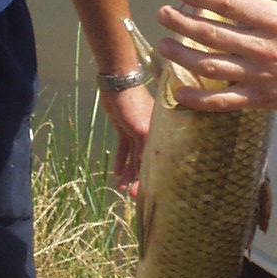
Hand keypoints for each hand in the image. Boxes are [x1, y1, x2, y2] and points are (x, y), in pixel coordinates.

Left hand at [98, 78, 152, 198]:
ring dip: (127, 172)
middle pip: (145, 161)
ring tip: (119, 188)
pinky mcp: (125, 128)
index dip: (151, 178)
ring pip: (133, 157)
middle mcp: (152, 134)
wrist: (117, 83)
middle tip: (130, 195)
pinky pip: (124, 148)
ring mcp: (137, 131)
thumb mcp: (140, 130)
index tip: (142, 193)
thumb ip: (143, 151)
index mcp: (160, 134)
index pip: (159, 160)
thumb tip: (142, 172)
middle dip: (137, 179)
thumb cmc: (133, 103)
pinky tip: (116, 173)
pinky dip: (121, 160)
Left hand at [155, 0, 276, 113]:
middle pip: (212, 33)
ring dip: (183, 55)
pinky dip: (199, 98)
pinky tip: (179, 92)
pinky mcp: (262, 98)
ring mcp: (260, 75)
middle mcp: (263, 46)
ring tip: (163, 47)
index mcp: (275, 19)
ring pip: (212, 65)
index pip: (229, 4)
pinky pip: (224, 100)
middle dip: (182, 23)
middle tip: (163, 15)